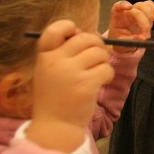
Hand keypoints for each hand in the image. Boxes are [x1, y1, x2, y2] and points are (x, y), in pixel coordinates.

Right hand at [28, 20, 113, 152]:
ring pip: (100, 53)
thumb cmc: (55, 98)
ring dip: (103, 62)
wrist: (55, 127)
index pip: (54, 30)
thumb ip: (62, 53)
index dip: (69, 26)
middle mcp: (56, 61)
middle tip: (96, 58)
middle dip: (97, 45)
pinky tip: (100, 83)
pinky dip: (108, 75)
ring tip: (96, 74)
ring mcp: (71, 73)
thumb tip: (83, 33)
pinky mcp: (86, 84)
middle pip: (86, 38)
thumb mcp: (49, 72)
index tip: (76, 34)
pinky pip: (107, 69)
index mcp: (44, 57)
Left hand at [107, 0, 153, 51]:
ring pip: (146, 5)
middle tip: (145, 34)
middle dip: (144, 20)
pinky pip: (153, 7)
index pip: (118, 6)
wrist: (126, 41)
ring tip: (147, 30)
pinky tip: (150, 23)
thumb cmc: (121, 40)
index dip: (123, 4)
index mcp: (117, 16)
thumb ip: (130, 40)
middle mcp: (127, 11)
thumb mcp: (122, 43)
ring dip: (150, 18)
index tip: (129, 7)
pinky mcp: (145, 12)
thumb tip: (142, 37)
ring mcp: (137, 10)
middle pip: (137, 7)